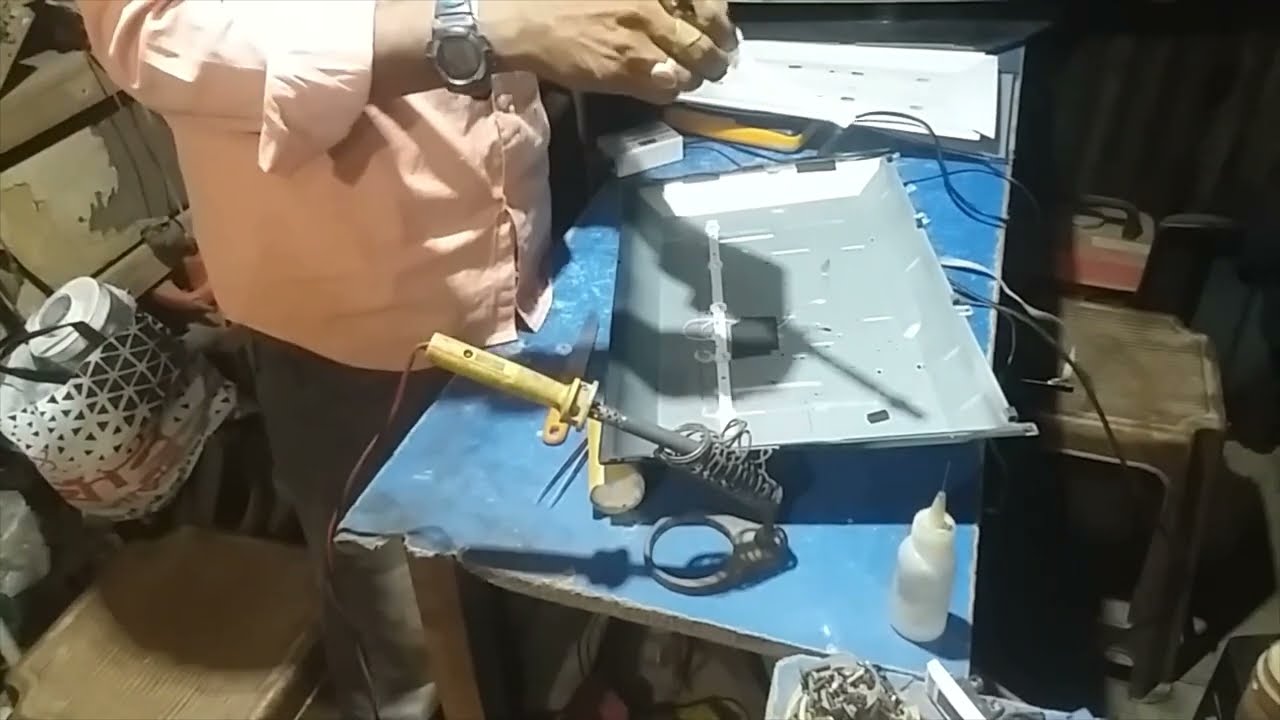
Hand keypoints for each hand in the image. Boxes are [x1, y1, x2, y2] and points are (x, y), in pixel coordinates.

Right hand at [482, 0, 736, 104]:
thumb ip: (646, 0)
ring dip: (696, 74)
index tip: (721, 26)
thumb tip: (675, 10)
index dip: (719, 18)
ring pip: (691, 66)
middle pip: (705, 36)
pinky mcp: (628, 70)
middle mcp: (652, 9)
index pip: (705, 2)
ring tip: (696, 77)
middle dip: (717, 52)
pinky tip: (665, 86)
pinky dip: (671, 90)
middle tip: (720, 59)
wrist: (522, 20)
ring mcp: (642, 40)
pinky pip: (667, 87)